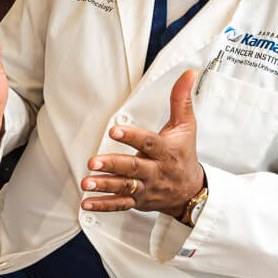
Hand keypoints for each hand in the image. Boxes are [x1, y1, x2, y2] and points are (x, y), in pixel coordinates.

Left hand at [83, 69, 204, 216]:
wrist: (191, 190)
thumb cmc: (184, 154)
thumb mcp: (187, 127)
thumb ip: (181, 100)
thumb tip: (188, 73)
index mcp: (167, 152)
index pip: (149, 143)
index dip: (132, 137)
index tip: (114, 130)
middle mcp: (156, 171)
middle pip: (133, 168)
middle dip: (113, 165)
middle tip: (93, 162)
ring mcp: (146, 188)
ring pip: (124, 187)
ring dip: (104, 185)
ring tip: (86, 182)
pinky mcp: (138, 200)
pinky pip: (120, 204)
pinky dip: (103, 205)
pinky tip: (86, 202)